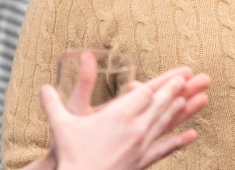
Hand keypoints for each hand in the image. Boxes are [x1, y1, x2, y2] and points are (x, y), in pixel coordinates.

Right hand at [40, 55, 209, 169]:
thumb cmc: (71, 155)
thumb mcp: (61, 125)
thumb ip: (52, 103)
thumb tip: (42, 87)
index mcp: (118, 114)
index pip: (145, 92)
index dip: (162, 82)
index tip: (177, 73)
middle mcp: (135, 127)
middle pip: (161, 103)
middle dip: (177, 89)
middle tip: (192, 78)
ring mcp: (141, 145)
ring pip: (165, 123)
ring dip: (180, 109)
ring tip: (192, 98)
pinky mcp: (143, 161)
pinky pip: (165, 149)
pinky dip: (179, 141)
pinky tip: (192, 136)